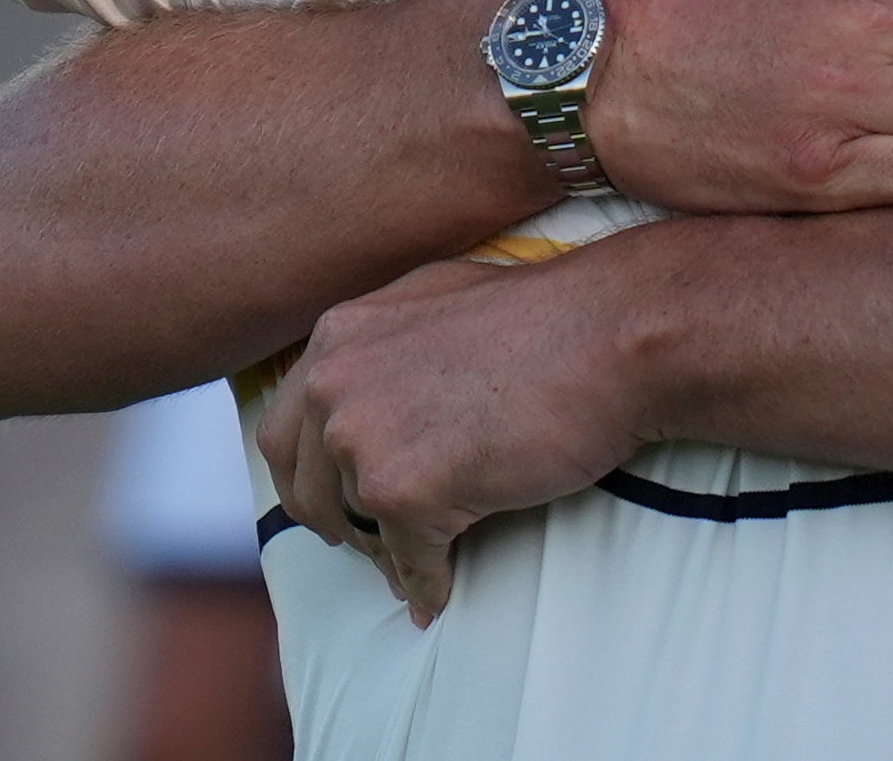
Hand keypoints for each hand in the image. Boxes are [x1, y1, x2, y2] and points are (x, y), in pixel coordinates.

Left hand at [255, 252, 632, 622]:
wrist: (607, 336)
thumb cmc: (546, 316)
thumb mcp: (435, 302)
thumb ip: (383, 347)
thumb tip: (365, 401)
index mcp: (336, 337)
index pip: (284, 431)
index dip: (308, 477)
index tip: (332, 501)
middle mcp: (333, 384)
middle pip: (308, 488)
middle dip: (340, 523)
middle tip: (371, 543)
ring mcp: (364, 439)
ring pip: (359, 530)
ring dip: (388, 555)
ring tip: (419, 567)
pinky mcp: (405, 492)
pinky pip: (409, 563)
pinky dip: (428, 584)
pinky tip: (443, 591)